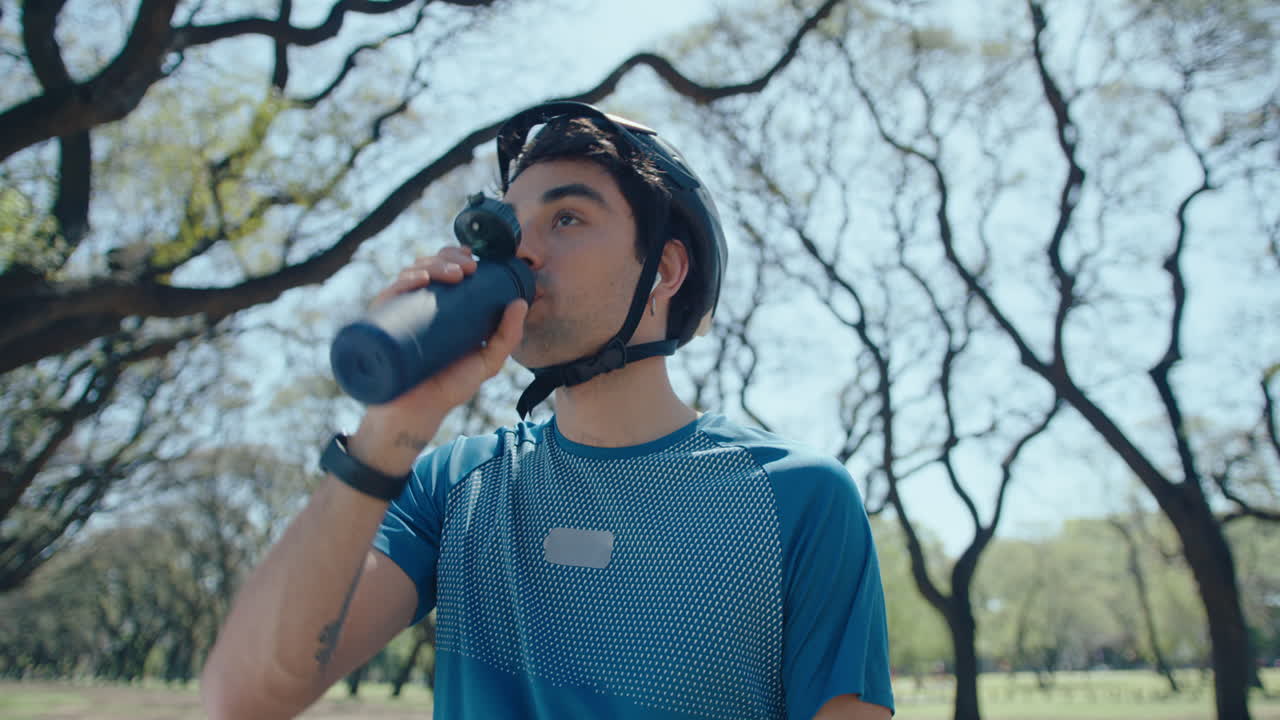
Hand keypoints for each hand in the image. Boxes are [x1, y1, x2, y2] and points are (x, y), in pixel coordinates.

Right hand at [348, 246, 526, 473]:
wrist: (418, 413)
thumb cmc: (449, 387)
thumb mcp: (487, 361)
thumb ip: (507, 336)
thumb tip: (520, 303)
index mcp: (440, 307)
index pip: (445, 270)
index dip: (457, 257)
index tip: (475, 260)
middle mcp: (417, 306)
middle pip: (428, 267)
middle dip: (448, 259)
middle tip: (468, 268)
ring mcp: (398, 314)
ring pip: (409, 275)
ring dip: (431, 266)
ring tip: (453, 275)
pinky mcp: (380, 326)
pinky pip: (387, 296)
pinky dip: (402, 283)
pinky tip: (419, 280)